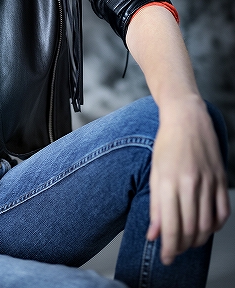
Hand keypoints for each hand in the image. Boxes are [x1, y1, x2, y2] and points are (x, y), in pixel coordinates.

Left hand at [147, 94, 229, 264]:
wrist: (187, 118)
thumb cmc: (167, 143)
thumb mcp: (155, 172)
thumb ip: (155, 205)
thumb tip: (153, 235)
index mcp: (169, 181)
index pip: (171, 226)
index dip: (168, 248)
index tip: (165, 258)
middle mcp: (190, 183)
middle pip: (190, 229)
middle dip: (182, 247)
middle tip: (175, 252)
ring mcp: (209, 181)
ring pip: (207, 224)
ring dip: (198, 240)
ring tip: (188, 242)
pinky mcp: (221, 178)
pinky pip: (223, 212)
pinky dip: (216, 226)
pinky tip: (206, 228)